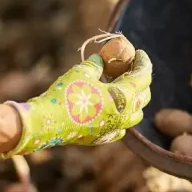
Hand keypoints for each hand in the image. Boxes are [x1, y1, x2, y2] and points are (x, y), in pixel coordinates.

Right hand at [0, 51, 151, 156]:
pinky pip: (122, 127)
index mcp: (123, 96)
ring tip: (124, 88)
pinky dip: (122, 116)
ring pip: (136, 114)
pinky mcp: (104, 138)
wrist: (47, 123)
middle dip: (142, 80)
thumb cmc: (66, 94)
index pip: (143, 76)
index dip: (143, 62)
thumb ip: (97, 64)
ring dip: (135, 99)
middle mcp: (124, 115)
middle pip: (144, 96)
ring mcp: (115, 129)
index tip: (139, 53)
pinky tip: (112, 109)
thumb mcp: (83, 72)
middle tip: (132, 68)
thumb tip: (102, 59)